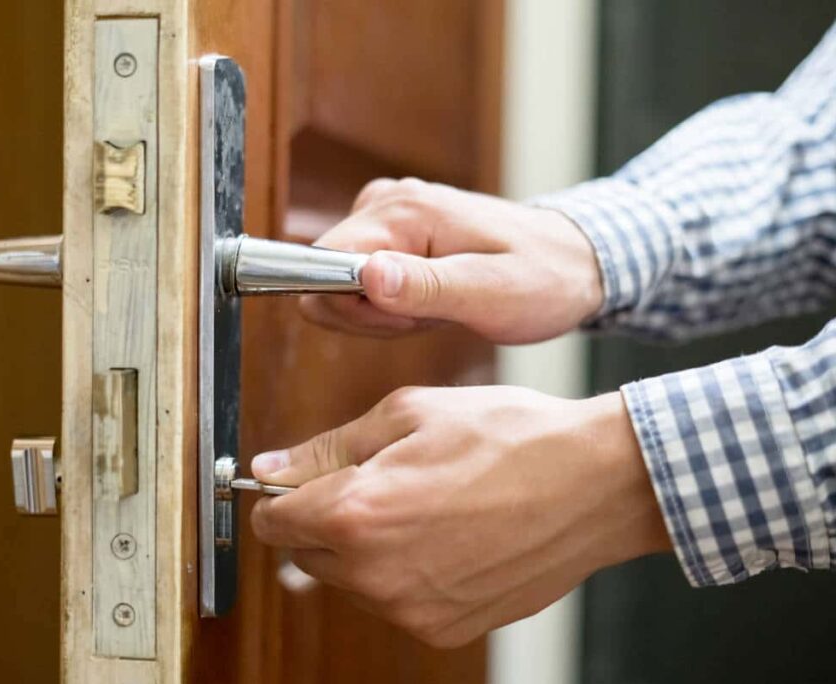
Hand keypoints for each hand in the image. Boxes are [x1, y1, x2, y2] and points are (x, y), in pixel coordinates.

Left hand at [249, 387, 669, 647]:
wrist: (595, 483)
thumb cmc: (510, 438)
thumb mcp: (408, 414)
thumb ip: (327, 449)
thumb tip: (268, 468)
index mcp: (357, 513)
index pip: (272, 521)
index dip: (280, 495)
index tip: (300, 481)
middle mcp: (377, 575)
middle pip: (306, 554)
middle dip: (324, 517)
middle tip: (377, 479)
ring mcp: (412, 610)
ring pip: (351, 579)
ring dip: (365, 546)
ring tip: (424, 503)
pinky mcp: (444, 628)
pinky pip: (396, 600)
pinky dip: (405, 571)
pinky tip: (447, 534)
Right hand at [300, 178, 603, 342]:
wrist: (574, 262)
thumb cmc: (542, 279)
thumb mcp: (489, 294)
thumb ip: (423, 287)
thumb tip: (364, 278)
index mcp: (403, 211)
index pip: (323, 263)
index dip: (355, 308)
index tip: (408, 318)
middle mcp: (385, 202)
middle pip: (326, 276)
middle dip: (374, 314)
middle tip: (431, 315)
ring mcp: (386, 214)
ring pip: (342, 284)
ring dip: (386, 312)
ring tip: (440, 307)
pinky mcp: (391, 232)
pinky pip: (361, 282)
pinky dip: (393, 305)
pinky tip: (434, 301)